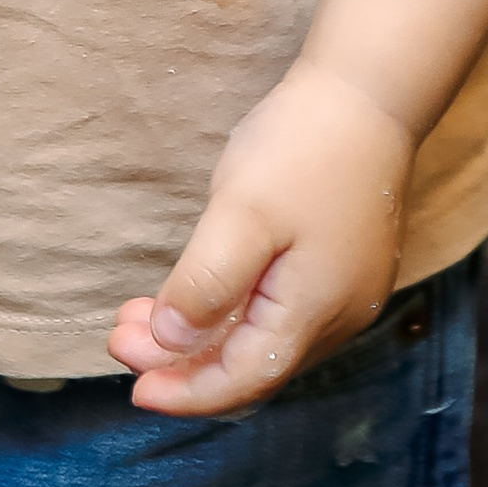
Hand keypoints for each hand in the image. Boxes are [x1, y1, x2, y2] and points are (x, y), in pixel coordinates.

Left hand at [108, 61, 413, 415]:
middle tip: (120, 336)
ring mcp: (343, 292)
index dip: (187, 393)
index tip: (133, 386)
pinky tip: (197, 291)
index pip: (244, 380)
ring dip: (201, 336)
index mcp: (314, 311)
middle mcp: (337, 316)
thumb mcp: (242, 211)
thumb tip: (168, 344)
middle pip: (252, 364)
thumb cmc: (305, 148)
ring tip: (141, 315)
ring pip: (263, 339)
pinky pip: (278, 312)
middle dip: (182, 361)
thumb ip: (207, 283)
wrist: (367, 93)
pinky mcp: (339, 267)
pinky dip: (230, 312)